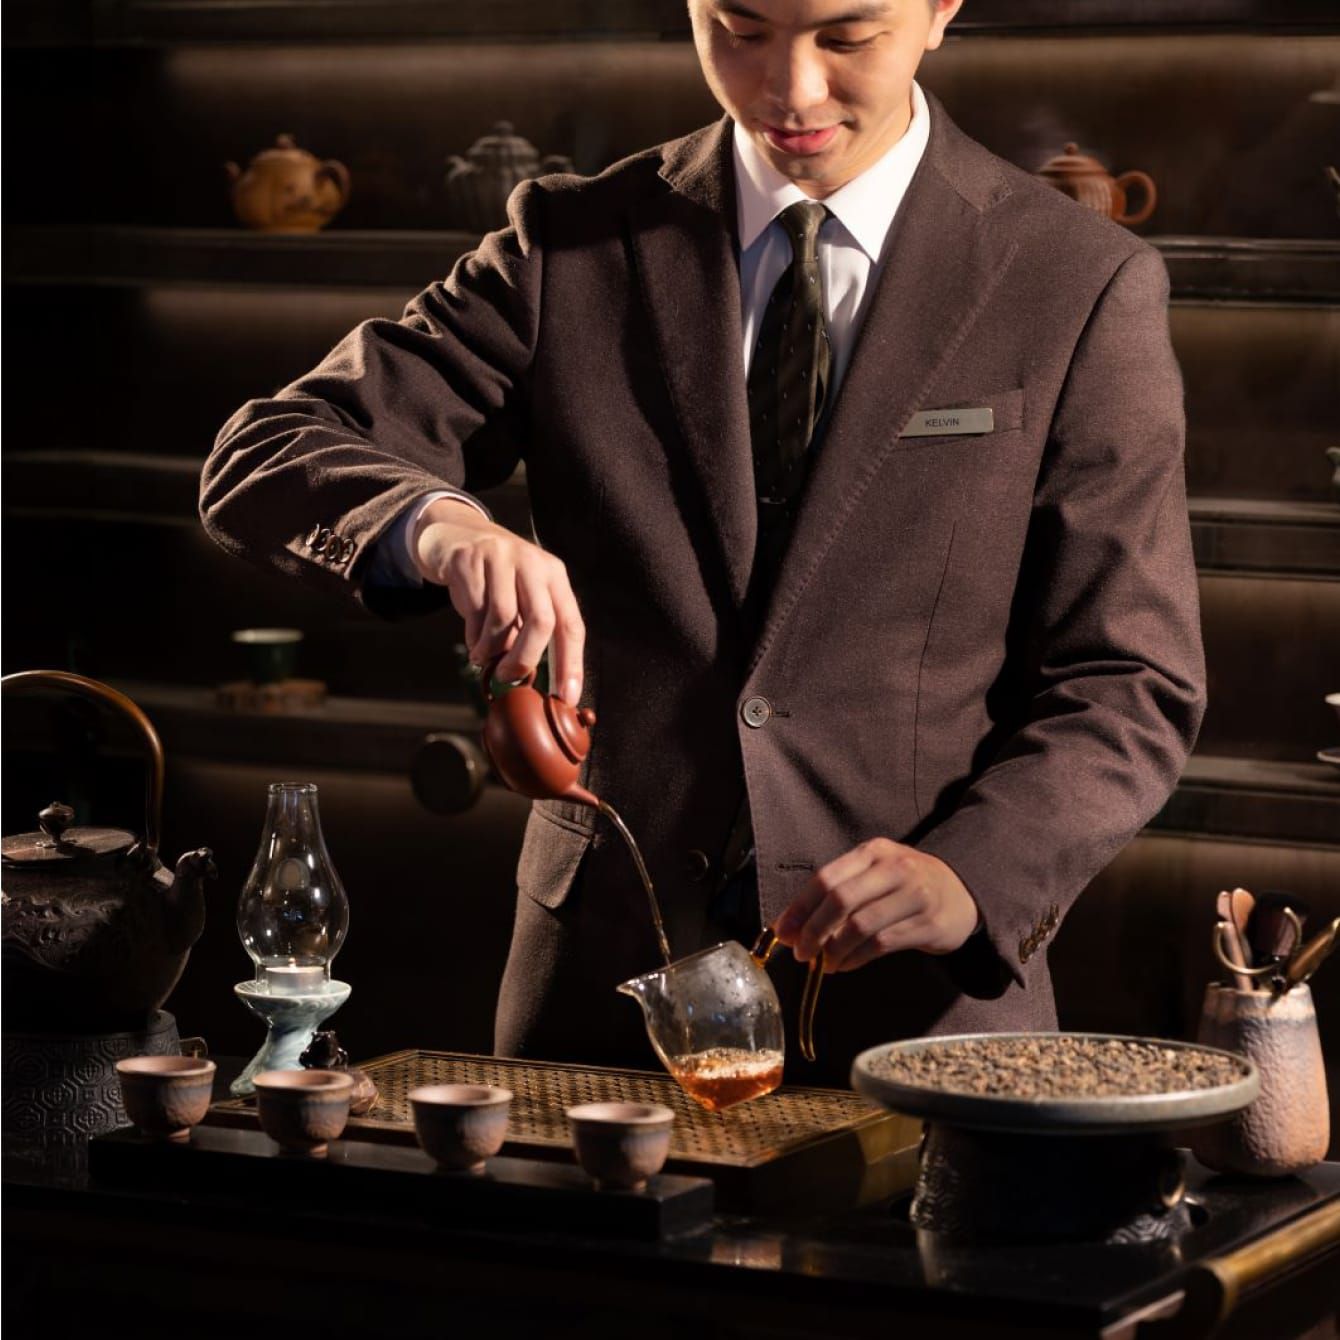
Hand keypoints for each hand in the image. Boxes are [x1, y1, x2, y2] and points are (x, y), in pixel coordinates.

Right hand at [413, 498, 585, 704]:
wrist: (457, 535)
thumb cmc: (497, 579)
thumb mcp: (523, 596)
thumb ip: (531, 631)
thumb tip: (530, 680)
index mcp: (554, 576)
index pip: (571, 624)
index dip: (571, 664)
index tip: (566, 697)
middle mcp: (533, 563)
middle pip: (541, 622)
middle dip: (525, 659)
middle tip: (510, 679)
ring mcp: (501, 559)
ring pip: (503, 619)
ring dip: (491, 648)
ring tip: (483, 658)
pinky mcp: (470, 561)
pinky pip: (474, 611)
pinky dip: (472, 635)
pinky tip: (472, 638)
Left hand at [773, 839, 979, 972]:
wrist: (962, 892)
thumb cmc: (905, 885)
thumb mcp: (873, 876)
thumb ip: (833, 895)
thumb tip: (787, 927)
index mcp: (873, 852)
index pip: (826, 878)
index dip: (799, 908)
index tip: (782, 932)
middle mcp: (895, 868)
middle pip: (841, 900)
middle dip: (813, 930)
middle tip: (801, 953)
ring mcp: (915, 895)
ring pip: (860, 925)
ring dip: (834, 949)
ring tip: (824, 963)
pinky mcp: (929, 924)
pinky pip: (881, 944)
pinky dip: (856, 959)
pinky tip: (845, 965)